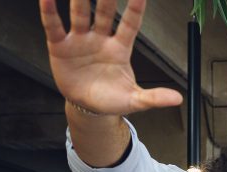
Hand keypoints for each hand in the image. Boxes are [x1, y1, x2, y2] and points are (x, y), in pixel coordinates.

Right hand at [39, 0, 181, 113]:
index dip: (135, 8)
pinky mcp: (60, 46)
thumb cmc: (112, 99)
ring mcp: (80, 40)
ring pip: (80, 14)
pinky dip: (49, 12)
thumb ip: (154, 97)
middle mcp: (100, 39)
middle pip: (105, 12)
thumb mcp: (134, 100)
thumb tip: (177, 99)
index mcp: (120, 49)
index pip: (130, 24)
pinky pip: (54, 26)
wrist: (87, 107)